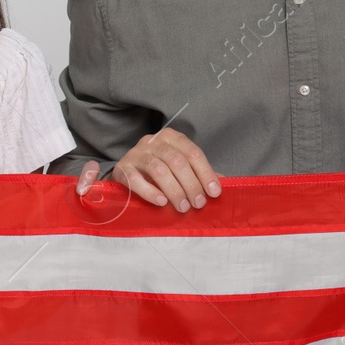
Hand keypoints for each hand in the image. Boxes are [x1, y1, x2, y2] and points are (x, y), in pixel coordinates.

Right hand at [101, 129, 220, 212]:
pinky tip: (162, 202)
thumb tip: (222, 184)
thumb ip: (198, 173)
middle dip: (191, 184)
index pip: (192, 152)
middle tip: (198, 204)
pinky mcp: (122, 168)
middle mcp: (152, 141)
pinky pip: (136, 180)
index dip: (205, 173)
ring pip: (158, 169)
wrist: (125, 173)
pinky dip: (151, 192)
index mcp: (170, 137)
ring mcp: (135, 154)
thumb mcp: (179, 168)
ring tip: (183, 207)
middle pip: (176, 160)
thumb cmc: (157, 171)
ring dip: (174, 190)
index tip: (215, 192)